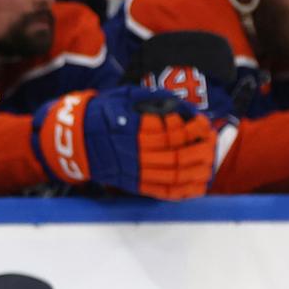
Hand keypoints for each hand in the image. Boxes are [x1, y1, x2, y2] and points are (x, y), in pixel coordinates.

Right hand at [33, 86, 214, 198]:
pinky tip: (198, 186)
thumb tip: (185, 108)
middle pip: (176, 156)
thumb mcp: (127, 96)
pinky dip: (183, 192)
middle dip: (200, 150)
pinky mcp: (133, 184)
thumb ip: (156, 100)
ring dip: (196, 171)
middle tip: (212, 142)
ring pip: (172, 176)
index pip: (171, 132)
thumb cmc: (106, 112)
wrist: (77, 139)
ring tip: (210, 164)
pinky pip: (161, 192)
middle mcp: (134, 153)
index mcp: (133, 129)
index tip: (204, 123)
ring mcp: (133, 171)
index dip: (192, 129)